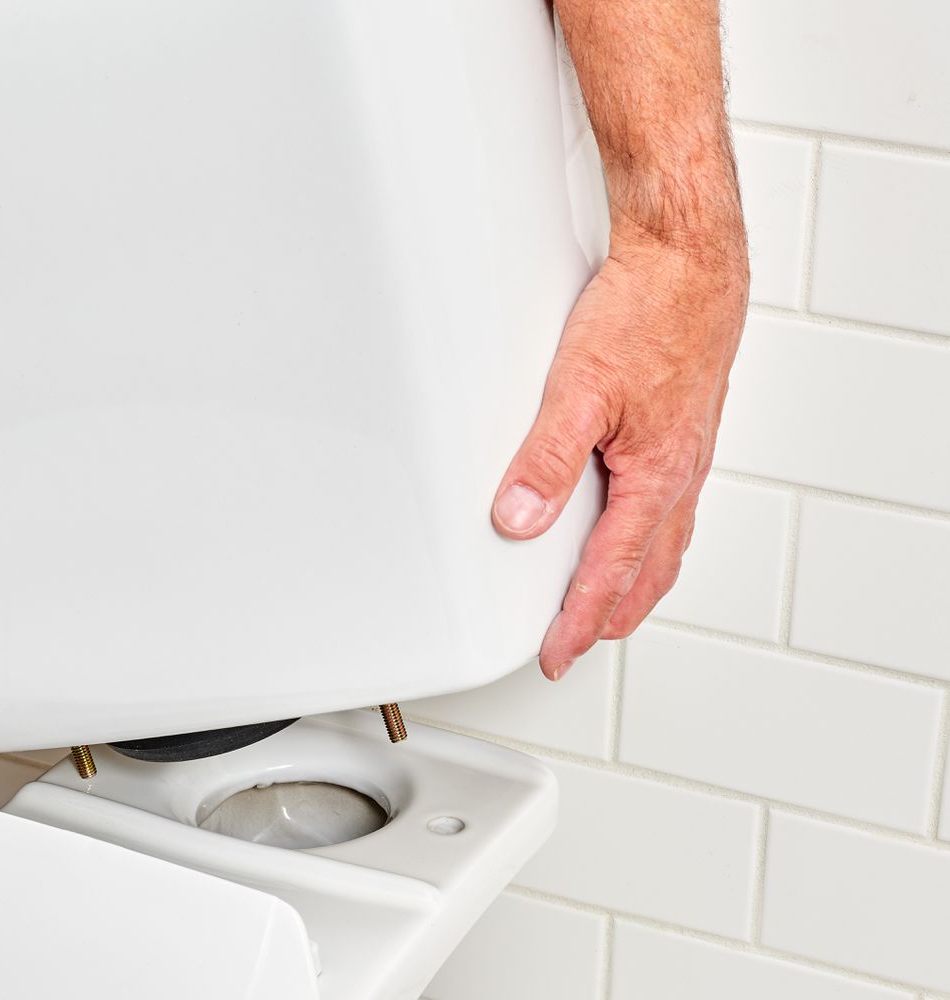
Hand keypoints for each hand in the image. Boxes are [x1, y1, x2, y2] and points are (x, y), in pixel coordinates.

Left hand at [492, 227, 747, 678]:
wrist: (691, 258)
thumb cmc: (648, 313)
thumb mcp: (579, 389)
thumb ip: (545, 461)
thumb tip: (516, 521)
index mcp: (657, 477)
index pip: (610, 572)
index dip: (579, 620)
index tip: (556, 654)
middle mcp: (680, 472)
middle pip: (648, 569)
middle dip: (611, 611)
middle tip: (579, 641)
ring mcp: (687, 449)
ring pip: (663, 536)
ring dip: (633, 577)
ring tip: (607, 598)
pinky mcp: (683, 423)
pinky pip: (668, 498)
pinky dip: (647, 530)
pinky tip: (631, 515)